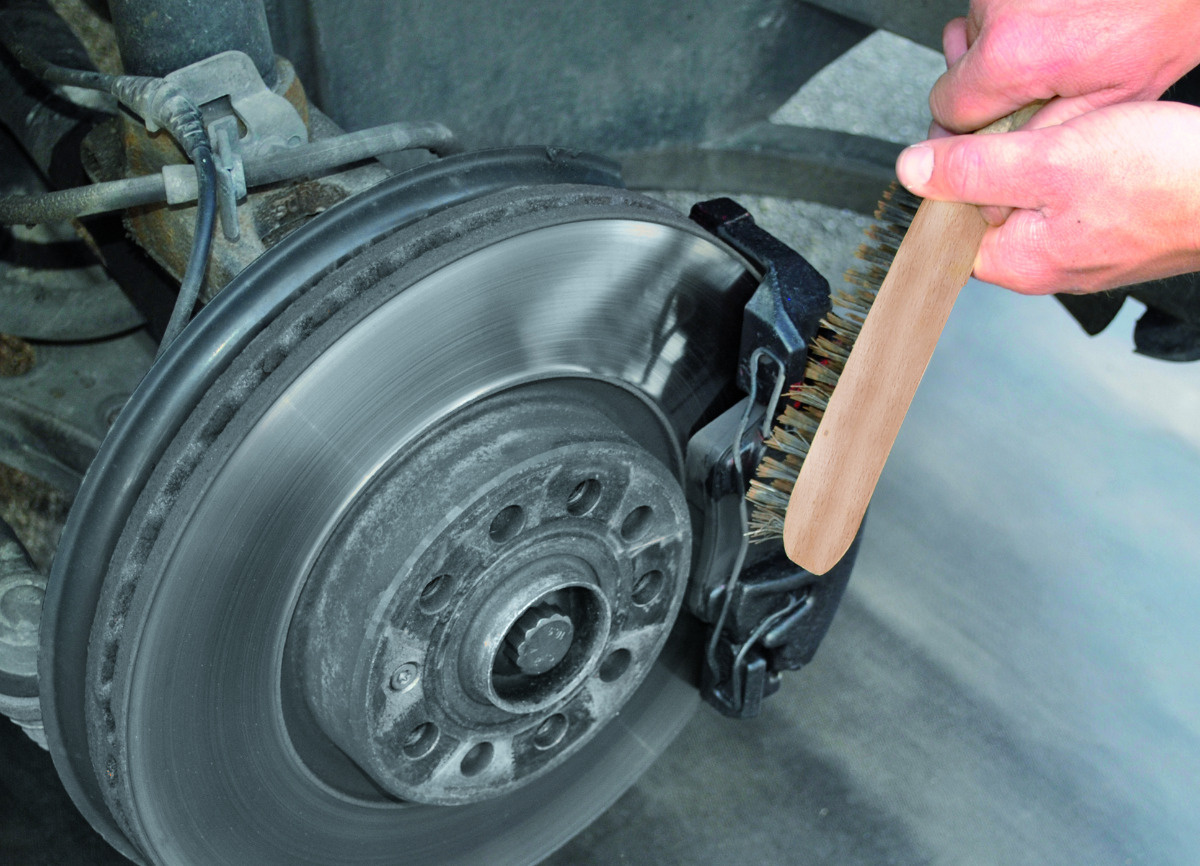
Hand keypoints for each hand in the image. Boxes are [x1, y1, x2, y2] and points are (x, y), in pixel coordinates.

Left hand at [895, 101, 1199, 293]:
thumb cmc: (1163, 180)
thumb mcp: (1049, 160)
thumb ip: (974, 169)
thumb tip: (913, 172)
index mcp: (1017, 262)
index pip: (947, 231)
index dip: (945, 181)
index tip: (956, 144)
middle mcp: (1045, 265)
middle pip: (989, 209)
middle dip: (994, 160)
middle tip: (1020, 127)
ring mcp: (1080, 249)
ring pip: (1033, 194)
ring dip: (1037, 154)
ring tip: (1067, 131)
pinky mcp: (1112, 228)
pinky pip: (1072, 190)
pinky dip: (1073, 160)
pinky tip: (1095, 139)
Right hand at [930, 0, 1199, 133]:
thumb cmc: (1164, 18)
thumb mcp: (1112, 101)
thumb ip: (1041, 135)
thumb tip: (1000, 167)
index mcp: (1012, 56)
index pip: (947, 108)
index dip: (970, 123)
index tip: (991, 125)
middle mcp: (998, 12)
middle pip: (958, 67)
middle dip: (991, 80)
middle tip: (1040, 80)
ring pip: (978, 32)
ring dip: (1008, 43)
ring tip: (1058, 41)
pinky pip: (999, 3)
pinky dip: (1022, 15)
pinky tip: (1059, 17)